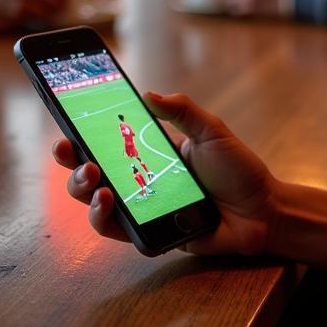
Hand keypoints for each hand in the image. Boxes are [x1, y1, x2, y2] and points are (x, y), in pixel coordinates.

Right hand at [53, 92, 278, 255]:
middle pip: (94, 171)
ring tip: (93, 178)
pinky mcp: (149, 233)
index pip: (111, 140)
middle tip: (70, 151)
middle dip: (73, 161)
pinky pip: (116, 229)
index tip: (65, 122)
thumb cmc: (239, 169)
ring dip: (83, 189)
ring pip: (96, 201)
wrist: (261, 211)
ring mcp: (144, 207)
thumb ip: (182, 111)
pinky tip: (105, 202)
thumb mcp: (212, 131)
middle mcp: (143, 178)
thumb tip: (147, 93)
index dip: (84, 134)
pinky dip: (103, 217)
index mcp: (154, 151)